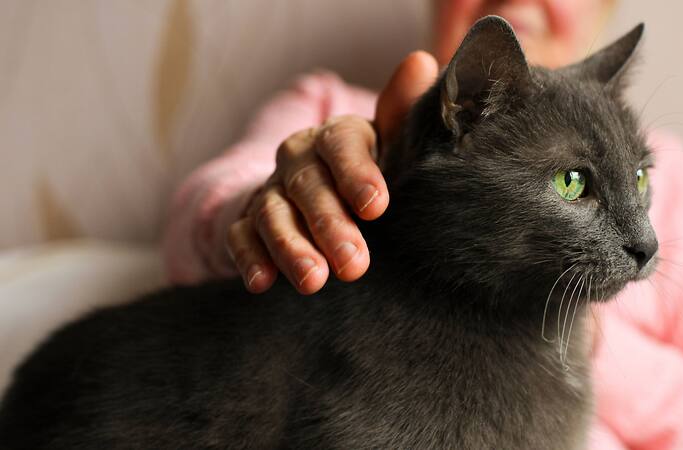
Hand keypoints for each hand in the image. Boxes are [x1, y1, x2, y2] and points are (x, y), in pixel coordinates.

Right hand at [226, 52, 438, 293]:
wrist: (321, 191)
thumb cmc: (368, 172)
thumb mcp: (390, 144)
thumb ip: (402, 112)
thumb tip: (422, 63)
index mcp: (335, 136)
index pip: (341, 144)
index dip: (357, 173)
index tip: (376, 206)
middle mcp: (298, 159)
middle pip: (308, 186)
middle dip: (329, 224)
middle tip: (353, 263)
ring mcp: (270, 190)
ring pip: (273, 213)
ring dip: (290, 247)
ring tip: (313, 281)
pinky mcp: (246, 221)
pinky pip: (240, 236)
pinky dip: (249, 258)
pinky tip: (262, 283)